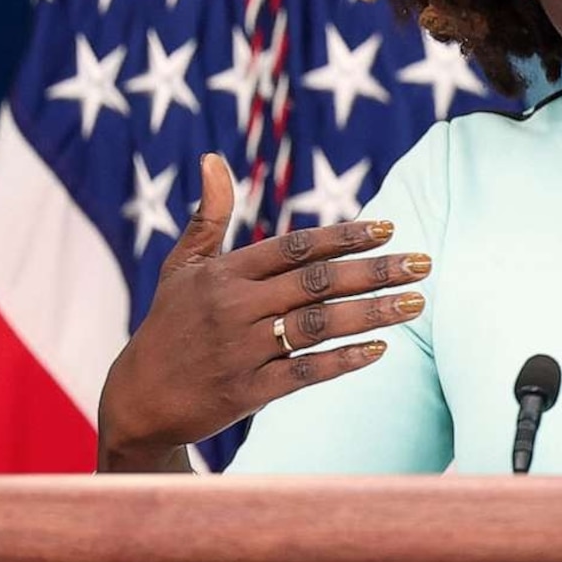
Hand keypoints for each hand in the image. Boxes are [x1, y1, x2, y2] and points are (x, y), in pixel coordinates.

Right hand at [94, 153, 427, 469]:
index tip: (390, 229)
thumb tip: (214, 159)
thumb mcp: (181, 267)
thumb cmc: (168, 326)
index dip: (344, 236)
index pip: (295, 246)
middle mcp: (234, 307)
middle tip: (423, 264)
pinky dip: (344, 360)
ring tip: (416, 303)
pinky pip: (305, 372)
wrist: (137, 402)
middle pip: (317, 282)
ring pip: (319, 325)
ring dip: (372, 314)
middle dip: (375, 271)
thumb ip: (209, 216)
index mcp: (223, 273)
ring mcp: (241, 350)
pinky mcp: (246, 391)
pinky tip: (381, 349)